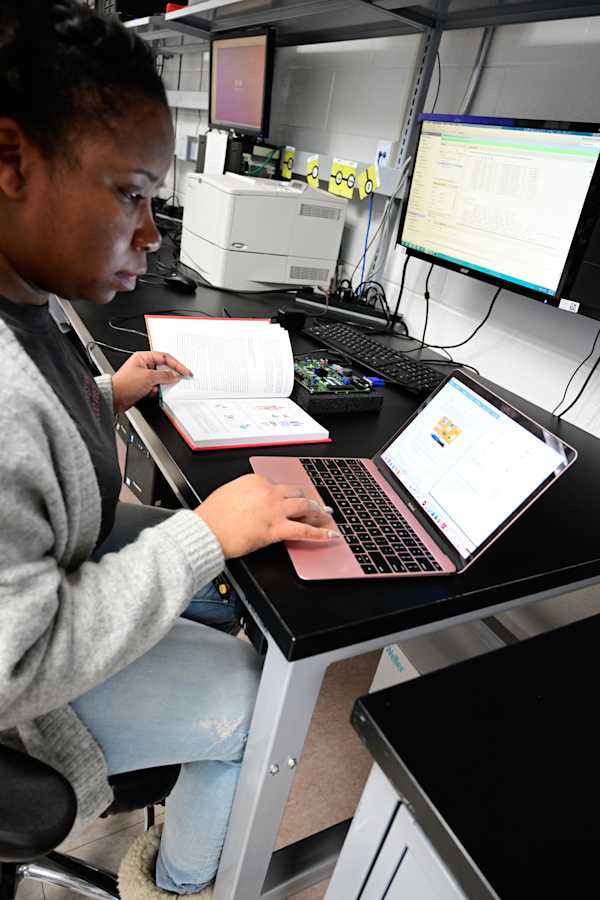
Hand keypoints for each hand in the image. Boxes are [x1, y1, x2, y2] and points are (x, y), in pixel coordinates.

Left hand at [112, 351, 191, 413]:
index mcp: (143, 357)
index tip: (185, 372)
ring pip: (161, 379)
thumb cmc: (124, 385)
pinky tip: (158, 393)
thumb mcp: (148, 378)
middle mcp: (144, 365)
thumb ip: (164, 376)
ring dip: (165, 384)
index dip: (177, 365)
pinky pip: (157, 387)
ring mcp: (144, 376)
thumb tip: (175, 376)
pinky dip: (159, 391)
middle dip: (172, 375)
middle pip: (164, 368)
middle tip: (182, 379)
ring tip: (169, 387)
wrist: (114, 399)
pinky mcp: (144, 386)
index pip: (165, 357)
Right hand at [195, 474, 336, 558]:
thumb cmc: (212, 516)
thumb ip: (246, 494)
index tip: (291, 499)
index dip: (287, 495)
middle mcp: (268, 492)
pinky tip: (329, 536)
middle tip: (314, 506)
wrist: (206, 531)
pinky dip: (320, 533)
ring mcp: (274, 509)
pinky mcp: (277, 528)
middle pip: (295, 493)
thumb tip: (255, 501)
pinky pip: (304, 530)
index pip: (278, 486)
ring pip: (303, 506)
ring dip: (316, 511)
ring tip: (324, 516)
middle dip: (306, 500)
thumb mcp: (229, 494)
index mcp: (255, 481)